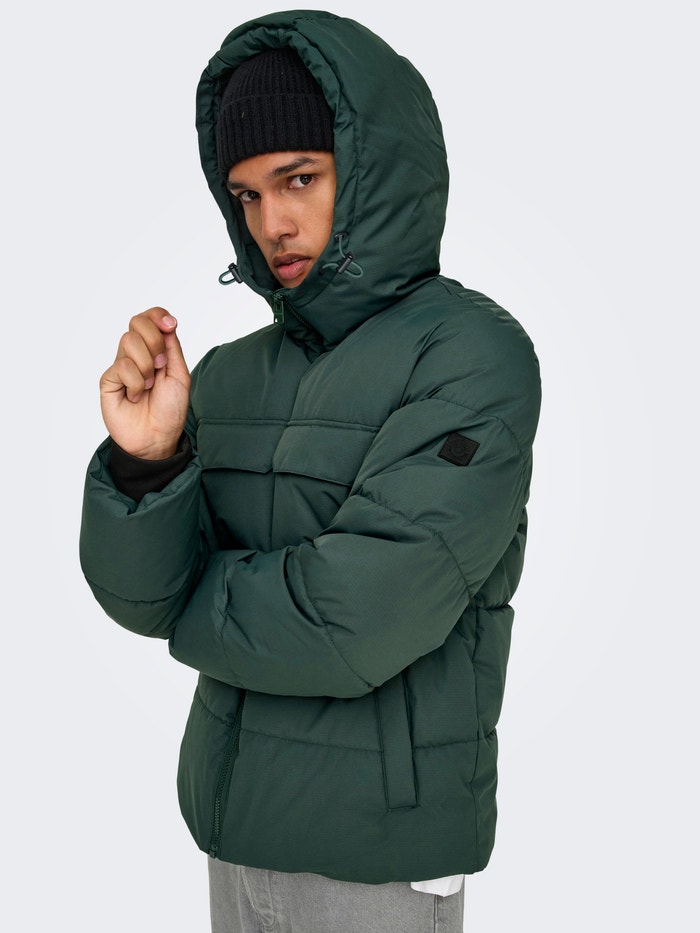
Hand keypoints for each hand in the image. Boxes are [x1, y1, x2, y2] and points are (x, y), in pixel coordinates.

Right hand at [100, 307, 190, 459]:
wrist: (158, 437)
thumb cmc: (170, 409)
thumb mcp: (180, 375)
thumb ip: (173, 348)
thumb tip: (167, 323)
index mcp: (154, 350)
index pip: (149, 319)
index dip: (158, 315)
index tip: (170, 325)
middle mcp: (135, 354)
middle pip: (136, 322)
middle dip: (154, 340)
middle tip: (162, 364)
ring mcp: (120, 365)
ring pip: (128, 340)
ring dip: (147, 365)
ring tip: (149, 386)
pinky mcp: (108, 380)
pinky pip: (121, 366)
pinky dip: (135, 382)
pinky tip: (136, 396)